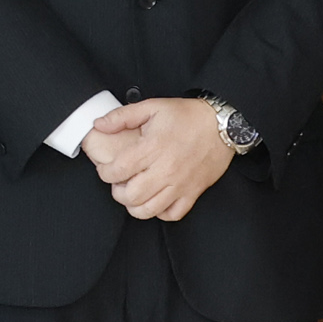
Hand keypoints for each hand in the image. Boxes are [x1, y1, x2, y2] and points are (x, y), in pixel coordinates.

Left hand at [84, 98, 235, 223]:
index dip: (105, 173)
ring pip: (150, 210)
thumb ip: (122, 116)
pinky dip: (161, 212)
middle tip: (118, 183)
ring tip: (134, 195)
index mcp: (152, 148)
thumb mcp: (152, 107)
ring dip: (135, 206)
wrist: (223, 124)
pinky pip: (173, 214)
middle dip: (118, 192)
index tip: (106, 170)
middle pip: (131, 195)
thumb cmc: (188, 116)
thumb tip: (99, 125)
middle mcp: (166, 169)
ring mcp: (181, 184)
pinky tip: (156, 201)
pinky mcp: (194, 192)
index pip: (118, 171)